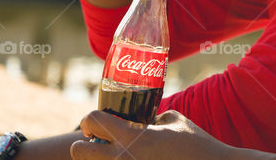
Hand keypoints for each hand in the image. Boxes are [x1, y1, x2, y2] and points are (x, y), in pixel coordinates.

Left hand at [69, 110, 231, 158]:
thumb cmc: (196, 145)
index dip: (90, 119)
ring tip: (116, 155)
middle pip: (79, 152)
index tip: (96, 122)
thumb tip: (145, 121)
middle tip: (96, 142)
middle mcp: (123, 159)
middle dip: (84, 145)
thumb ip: (154, 119)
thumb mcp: (176, 122)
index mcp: (133, 137)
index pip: (92, 121)